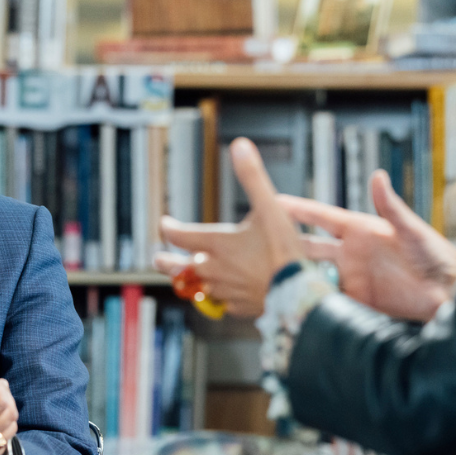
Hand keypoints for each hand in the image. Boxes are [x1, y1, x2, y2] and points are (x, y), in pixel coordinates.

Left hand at [153, 138, 304, 317]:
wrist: (298, 293)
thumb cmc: (283, 251)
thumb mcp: (270, 207)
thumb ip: (252, 177)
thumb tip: (240, 147)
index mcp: (217, 244)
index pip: (180, 235)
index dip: (169, 228)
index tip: (165, 223)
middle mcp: (215, 270)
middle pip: (180, 268)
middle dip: (166, 262)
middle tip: (157, 259)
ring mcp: (226, 292)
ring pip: (198, 289)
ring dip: (190, 281)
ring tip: (185, 279)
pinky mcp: (239, 308)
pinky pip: (221, 303)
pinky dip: (217, 297)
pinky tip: (221, 294)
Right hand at [276, 169, 455, 321]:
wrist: (451, 292)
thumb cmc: (438, 256)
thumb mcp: (412, 229)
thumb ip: (391, 206)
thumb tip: (377, 176)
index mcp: (361, 229)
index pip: (319, 216)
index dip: (295, 209)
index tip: (269, 200)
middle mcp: (352, 253)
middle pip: (308, 245)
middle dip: (283, 242)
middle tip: (256, 242)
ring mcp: (353, 277)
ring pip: (314, 273)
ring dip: (295, 273)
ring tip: (268, 274)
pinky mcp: (360, 300)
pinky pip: (330, 298)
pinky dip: (313, 299)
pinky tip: (296, 300)